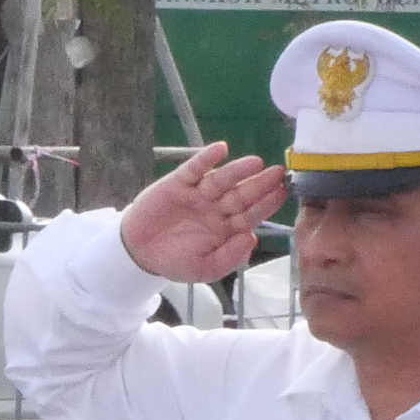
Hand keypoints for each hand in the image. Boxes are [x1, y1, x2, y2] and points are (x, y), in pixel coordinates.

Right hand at [117, 142, 287, 281]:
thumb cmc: (174, 261)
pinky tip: (220, 149)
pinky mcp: (178, 183)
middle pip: (241, 193)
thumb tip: (251, 238)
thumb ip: (229, 257)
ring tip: (255, 162)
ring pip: (222, 179)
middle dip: (259, 184)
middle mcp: (216, 207)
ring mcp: (198, 194)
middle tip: (278, 173)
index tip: (282, 193)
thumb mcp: (205, 270)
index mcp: (226, 228)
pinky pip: (194, 169)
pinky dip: (206, 159)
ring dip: (238, 170)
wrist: (138, 253)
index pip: (251, 213)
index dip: (266, 203)